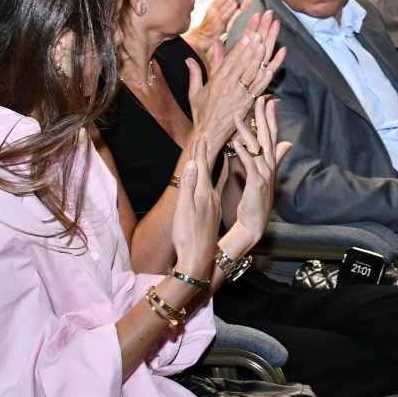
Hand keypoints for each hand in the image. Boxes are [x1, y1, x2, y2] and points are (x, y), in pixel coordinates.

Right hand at [168, 138, 224, 280]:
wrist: (197, 260)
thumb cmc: (187, 235)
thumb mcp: (184, 209)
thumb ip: (189, 186)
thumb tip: (193, 163)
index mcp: (204, 194)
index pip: (202, 167)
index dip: (201, 152)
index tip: (201, 136)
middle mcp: (211, 198)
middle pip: (209, 171)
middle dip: (207, 155)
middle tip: (207, 139)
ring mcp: (212, 206)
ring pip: (212, 180)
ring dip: (211, 166)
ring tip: (212, 155)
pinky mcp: (211, 215)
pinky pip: (213, 191)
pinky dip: (212, 181)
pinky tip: (212, 182)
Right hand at [187, 11, 283, 157]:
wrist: (208, 134)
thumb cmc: (201, 113)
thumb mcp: (195, 92)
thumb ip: (196, 73)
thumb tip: (189, 58)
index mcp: (216, 82)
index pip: (230, 61)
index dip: (240, 47)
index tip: (247, 35)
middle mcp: (229, 87)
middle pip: (243, 62)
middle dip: (252, 46)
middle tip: (261, 31)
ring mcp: (239, 96)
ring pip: (251, 73)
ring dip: (260, 58)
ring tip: (267, 43)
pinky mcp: (247, 105)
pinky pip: (258, 90)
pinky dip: (265, 79)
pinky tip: (272, 69)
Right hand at [192, 0, 241, 44]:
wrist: (199, 40)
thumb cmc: (206, 30)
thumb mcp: (211, 18)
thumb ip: (218, 12)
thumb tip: (226, 6)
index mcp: (212, 9)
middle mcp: (213, 11)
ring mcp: (216, 17)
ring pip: (225, 5)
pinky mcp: (219, 24)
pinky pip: (225, 16)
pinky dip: (230, 9)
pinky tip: (235, 4)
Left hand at [229, 97, 286, 245]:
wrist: (254, 223)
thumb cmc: (257, 200)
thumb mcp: (267, 176)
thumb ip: (277, 157)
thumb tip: (288, 143)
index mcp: (271, 162)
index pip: (272, 135)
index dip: (271, 118)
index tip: (269, 101)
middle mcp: (270, 165)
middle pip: (267, 136)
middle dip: (263, 117)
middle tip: (260, 99)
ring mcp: (264, 173)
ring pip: (256, 147)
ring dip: (246, 131)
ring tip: (237, 116)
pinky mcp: (256, 182)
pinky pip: (249, 164)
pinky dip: (243, 152)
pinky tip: (235, 142)